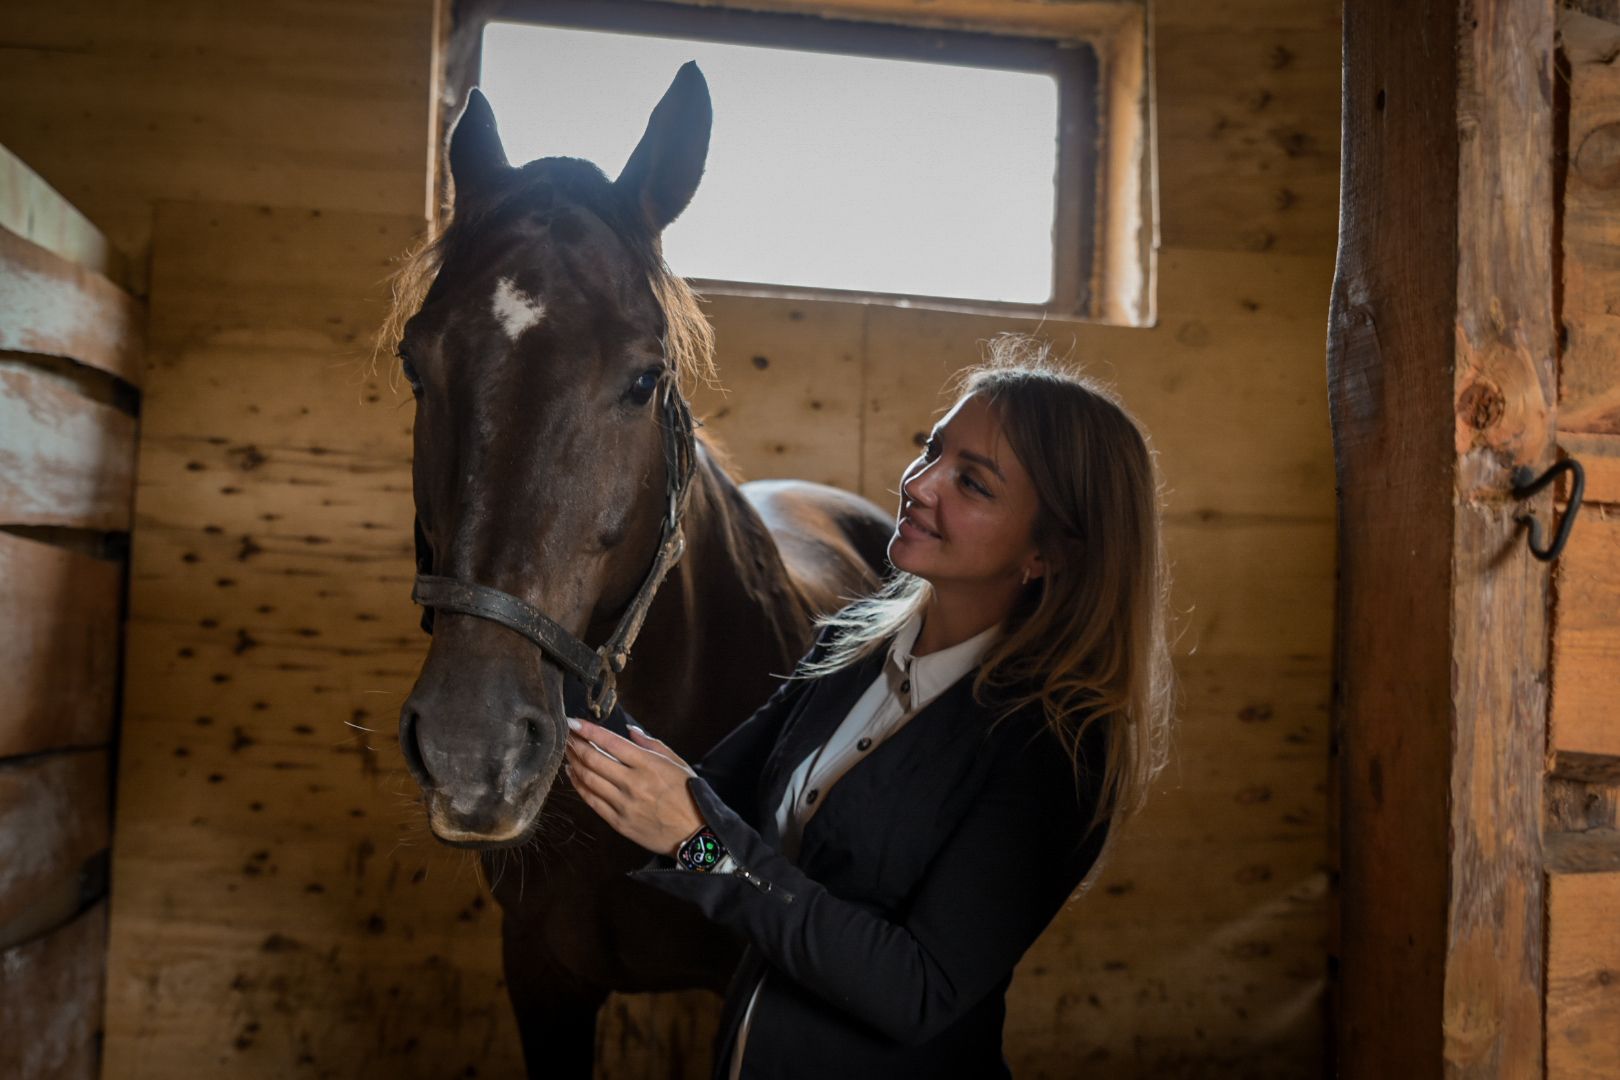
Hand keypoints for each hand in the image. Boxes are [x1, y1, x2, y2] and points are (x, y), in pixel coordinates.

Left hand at [564, 716, 704, 855]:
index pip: (611, 742)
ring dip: (573, 762)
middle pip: (593, 759)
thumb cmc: (689, 795)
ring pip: (588, 779)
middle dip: (575, 744)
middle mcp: (633, 783)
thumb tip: (629, 730)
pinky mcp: (618, 822)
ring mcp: (624, 804)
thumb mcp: (678, 763)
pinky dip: (579, 785)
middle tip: (566, 735)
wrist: (695, 835)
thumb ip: (651, 744)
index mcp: (649, 765)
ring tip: (566, 751)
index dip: (588, 730)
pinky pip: (591, 801)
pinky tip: (573, 774)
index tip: (573, 722)